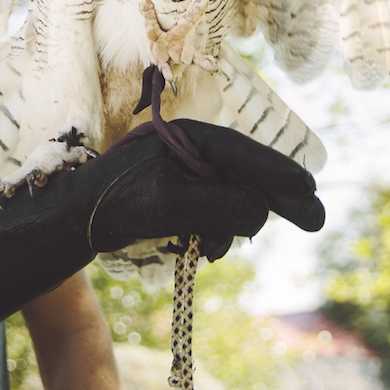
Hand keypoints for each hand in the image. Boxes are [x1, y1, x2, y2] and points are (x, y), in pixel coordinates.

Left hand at [84, 119, 323, 257]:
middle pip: (247, 175)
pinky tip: (200, 250)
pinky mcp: (182, 198)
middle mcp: (193, 152)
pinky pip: (215, 216)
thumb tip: (261, 212)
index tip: (309, 189)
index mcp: (189, 138)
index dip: (279, 172)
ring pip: (233, 202)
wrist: (73, 218)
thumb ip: (218, 205)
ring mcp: (188, 175)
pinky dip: (215, 234)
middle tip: (316, 220)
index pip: (244, 153)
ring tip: (206, 250)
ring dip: (230, 228)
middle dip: (276, 200)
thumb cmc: (114, 202)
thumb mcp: (168, 203)